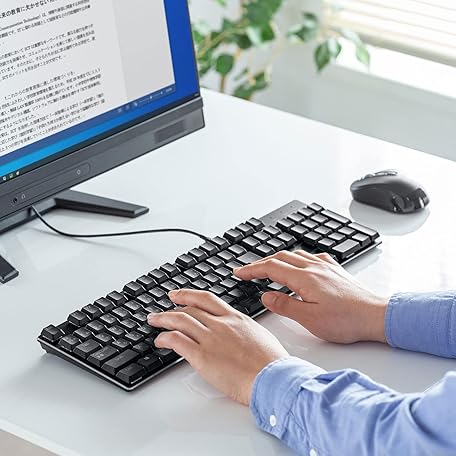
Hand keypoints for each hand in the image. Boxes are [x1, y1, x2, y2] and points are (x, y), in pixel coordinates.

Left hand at [147, 290, 288, 404]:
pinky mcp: (202, 356)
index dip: (189, 295)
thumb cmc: (271, 362)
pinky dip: (165, 338)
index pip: (206, 299)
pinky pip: (177, 341)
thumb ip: (244, 330)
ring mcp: (210, 338)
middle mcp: (221, 324)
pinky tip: (160, 341)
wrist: (273, 377)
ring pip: (180, 321)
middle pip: (190, 309)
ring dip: (163, 319)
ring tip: (154, 321)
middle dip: (172, 307)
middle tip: (162, 309)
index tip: (179, 295)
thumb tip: (239, 333)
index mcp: (235, 318)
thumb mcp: (260, 335)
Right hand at [234, 251, 387, 343]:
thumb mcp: (310, 319)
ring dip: (277, 259)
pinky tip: (299, 265)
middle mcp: (314, 268)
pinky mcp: (335, 270)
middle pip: (280, 257)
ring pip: (295, 254)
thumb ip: (285, 306)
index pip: (271, 268)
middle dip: (260, 263)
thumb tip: (266, 295)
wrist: (376, 316)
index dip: (252, 269)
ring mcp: (326, 266)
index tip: (239, 272)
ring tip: (268, 267)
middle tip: (248, 271)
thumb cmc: (347, 321)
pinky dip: (297, 258)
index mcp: (305, 279)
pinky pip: (310, 256)